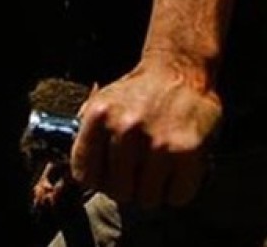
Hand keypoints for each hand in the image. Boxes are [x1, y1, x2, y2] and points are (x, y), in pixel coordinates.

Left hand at [70, 58, 221, 209]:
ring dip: (155, 191)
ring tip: (160, 170)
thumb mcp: (103, 101)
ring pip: (147, 199)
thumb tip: (78, 172)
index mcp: (99, 115)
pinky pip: (177, 196)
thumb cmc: (141, 91)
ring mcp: (157, 141)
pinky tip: (178, 171)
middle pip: (118, 192)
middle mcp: (125, 128)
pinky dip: (179, 190)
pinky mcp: (187, 151)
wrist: (181, 67)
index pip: (85, 175)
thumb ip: (88, 134)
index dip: (99, 181)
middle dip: (129, 187)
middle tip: (139, 173)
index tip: (109, 176)